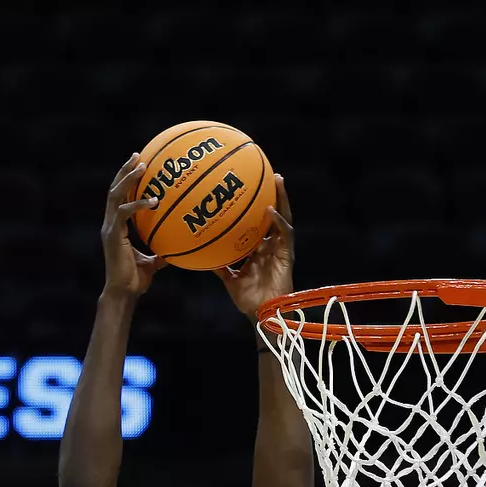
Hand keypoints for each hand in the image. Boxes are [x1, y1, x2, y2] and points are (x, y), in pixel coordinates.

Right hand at [101, 152, 164, 295]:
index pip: (119, 197)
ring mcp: (110, 228)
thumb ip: (161, 252)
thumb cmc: (136, 280)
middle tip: (138, 155)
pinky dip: (137, 204)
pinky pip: (123, 213)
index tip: (138, 164)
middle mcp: (110, 224)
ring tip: (141, 166)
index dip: (126, 180)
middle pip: (114, 189)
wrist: (123, 292)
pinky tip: (153, 200)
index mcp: (116, 227)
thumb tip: (178, 249)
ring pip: (115, 195)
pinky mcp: (113, 235)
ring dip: (127, 179)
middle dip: (125, 171)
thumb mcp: (152, 262)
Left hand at [214, 173, 293, 317]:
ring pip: (283, 217)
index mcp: (259, 248)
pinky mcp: (287, 254)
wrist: (262, 313)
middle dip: (272, 194)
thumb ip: (218, 265)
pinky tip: (270, 210)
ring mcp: (280, 248)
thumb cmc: (248, 298)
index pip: (258, 222)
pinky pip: (284, 233)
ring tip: (276, 180)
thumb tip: (198, 255)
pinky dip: (277, 221)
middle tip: (267, 174)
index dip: (255, 207)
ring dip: (281, 198)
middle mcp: (271, 244)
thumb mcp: (228, 278)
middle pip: (273, 214)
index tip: (248, 189)